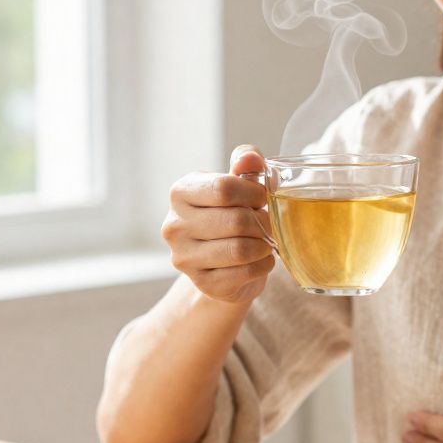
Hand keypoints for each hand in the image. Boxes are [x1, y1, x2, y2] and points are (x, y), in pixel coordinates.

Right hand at [162, 145, 275, 303]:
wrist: (223, 263)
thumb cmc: (233, 213)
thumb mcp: (240, 183)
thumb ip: (247, 163)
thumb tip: (251, 159)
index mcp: (181, 192)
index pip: (223, 188)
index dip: (253, 193)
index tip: (261, 198)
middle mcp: (174, 225)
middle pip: (236, 220)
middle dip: (262, 221)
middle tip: (267, 223)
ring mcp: (184, 258)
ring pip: (241, 249)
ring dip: (264, 245)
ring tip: (265, 240)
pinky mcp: (203, 284)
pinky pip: (245, 273)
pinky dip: (263, 265)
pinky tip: (262, 259)